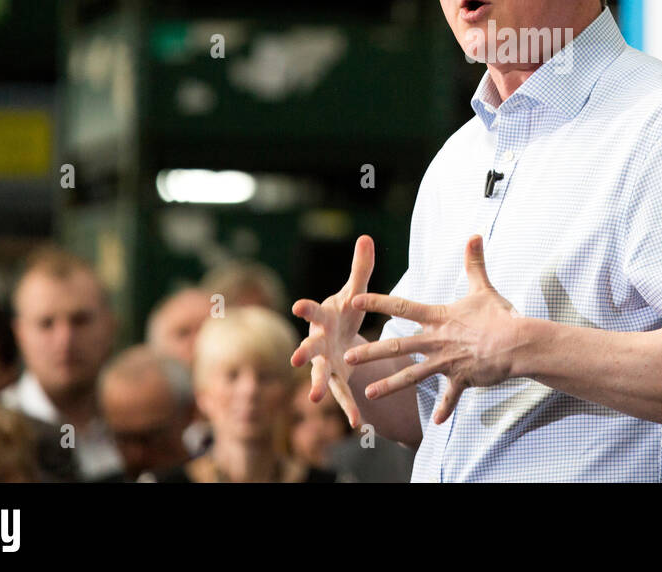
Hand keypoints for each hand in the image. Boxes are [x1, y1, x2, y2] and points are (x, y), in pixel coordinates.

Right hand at [291, 235, 374, 429]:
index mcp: (324, 317)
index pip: (313, 311)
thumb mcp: (355, 290)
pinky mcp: (338, 379)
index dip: (306, 307)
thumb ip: (361, 267)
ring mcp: (326, 362)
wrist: (343, 336)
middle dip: (303, 351)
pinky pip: (343, 395)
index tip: (297, 304)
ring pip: (320, 375)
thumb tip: (366, 236)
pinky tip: (359, 424)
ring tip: (315, 398)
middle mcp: (319, 342)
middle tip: (295, 359)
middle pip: (309, 347)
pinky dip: (349, 408)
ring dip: (318, 385)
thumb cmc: (346, 311)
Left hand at [344, 235, 519, 424]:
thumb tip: (474, 235)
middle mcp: (437, 340)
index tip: (356, 299)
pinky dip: (444, 407)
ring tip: (370, 394)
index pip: (402, 306)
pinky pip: (450, 396)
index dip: (378, 301)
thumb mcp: (483, 288)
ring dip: (390, 384)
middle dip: (371, 351)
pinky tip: (436, 423)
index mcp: (439, 317)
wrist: (516, 341)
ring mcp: (447, 361)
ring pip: (412, 375)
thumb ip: (475, 263)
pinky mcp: (460, 378)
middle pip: (398, 345)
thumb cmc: (499, 315)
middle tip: (348, 357)